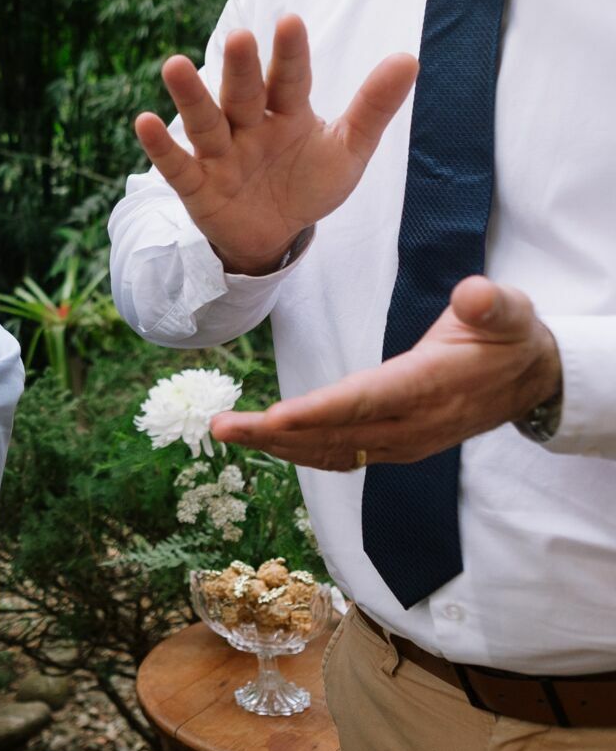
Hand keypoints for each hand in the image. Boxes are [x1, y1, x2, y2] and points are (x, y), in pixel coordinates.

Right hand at [133, 16, 417, 274]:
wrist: (274, 233)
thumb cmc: (308, 182)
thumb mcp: (348, 149)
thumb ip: (373, 106)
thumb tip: (408, 58)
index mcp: (286, 112)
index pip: (289, 80)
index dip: (290, 54)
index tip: (290, 22)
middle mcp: (248, 126)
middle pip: (243, 94)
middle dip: (239, 68)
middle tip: (239, 36)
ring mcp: (220, 155)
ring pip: (205, 122)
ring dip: (190, 96)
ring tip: (174, 64)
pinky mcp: (197, 186)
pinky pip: (177, 166)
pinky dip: (161, 146)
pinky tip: (145, 122)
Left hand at [213, 277, 561, 469]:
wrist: (531, 382)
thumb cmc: (509, 338)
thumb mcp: (512, 312)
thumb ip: (491, 305)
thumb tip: (473, 295)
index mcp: (432, 386)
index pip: (367, 401)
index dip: (320, 412)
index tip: (274, 417)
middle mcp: (412, 424)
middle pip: (334, 433)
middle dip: (274, 432)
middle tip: (220, 426)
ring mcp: (402, 442)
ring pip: (330, 450)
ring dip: (275, 444)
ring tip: (226, 431)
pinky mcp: (394, 446)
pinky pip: (339, 455)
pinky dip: (298, 450)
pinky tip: (264, 441)